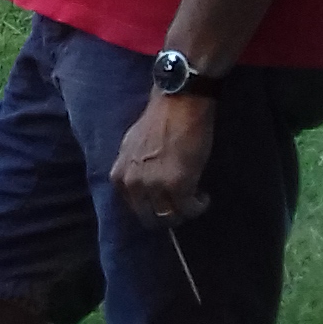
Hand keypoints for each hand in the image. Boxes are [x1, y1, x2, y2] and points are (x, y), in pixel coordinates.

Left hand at [110, 89, 215, 225]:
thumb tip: (142, 184)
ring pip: (169, 217)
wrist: (176, 105)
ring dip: (184, 212)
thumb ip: (133, 169)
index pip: (132, 206)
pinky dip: (198, 207)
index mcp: (119, 175)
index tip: (164, 201)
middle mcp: (133, 184)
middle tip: (181, 206)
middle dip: (166, 216)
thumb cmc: (157, 121)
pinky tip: (203, 197)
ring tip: (193, 200)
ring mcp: (155, 187)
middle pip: (149, 217)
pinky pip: (189, 209)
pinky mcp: (179, 186)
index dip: (150, 207)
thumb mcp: (131, 148)